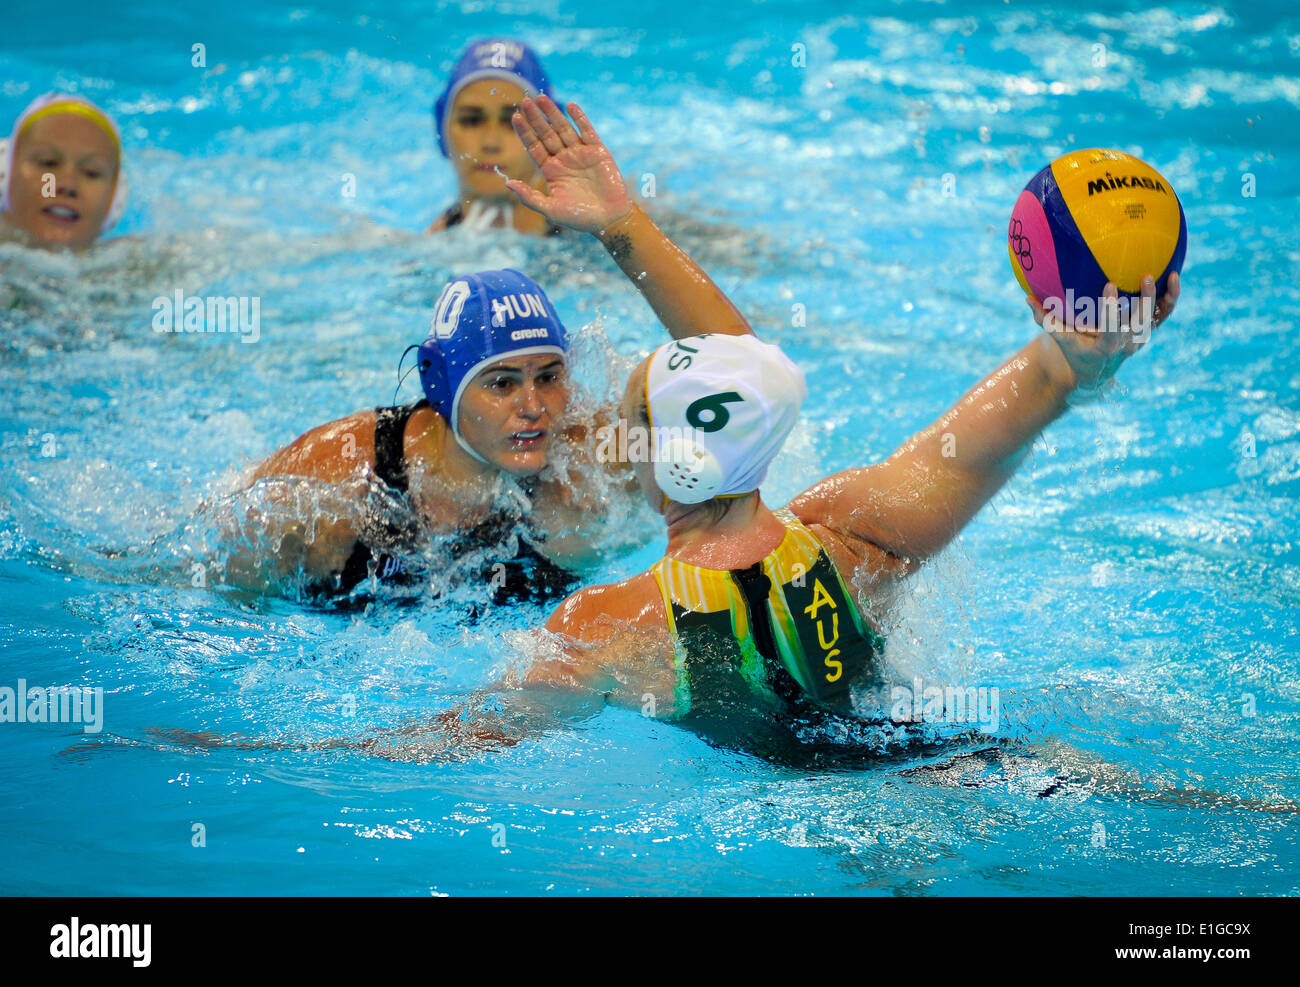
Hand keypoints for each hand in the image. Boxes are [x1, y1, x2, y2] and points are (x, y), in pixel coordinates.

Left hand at [505, 96, 632, 233]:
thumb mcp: (551, 210)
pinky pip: (587, 131)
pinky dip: (579, 118)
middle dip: (536, 118)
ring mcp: (580, 153)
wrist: (609, 220)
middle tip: (525, 101)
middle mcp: (563, 159)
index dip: (525, 132)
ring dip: (553, 113)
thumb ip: (529, 197)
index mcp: (551, 170)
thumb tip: (508, 184)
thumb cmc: (579, 218)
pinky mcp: (598, 151)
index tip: (515, 117)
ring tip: (541, 98)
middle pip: (546, 134)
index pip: (534, 147)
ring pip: (563, 129)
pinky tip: (570, 106)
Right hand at [1029, 272, 1179, 390]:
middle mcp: (1126, 344)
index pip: (1110, 327)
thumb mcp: (1059, 338)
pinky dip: (1170, 299)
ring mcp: (1139, 339)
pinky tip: (1175, 277)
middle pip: (1139, 322)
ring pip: (1155, 319)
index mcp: (1105, 347)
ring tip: (1168, 275)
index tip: (1109, 286)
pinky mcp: (1146, 332)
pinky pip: (1163, 315)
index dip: (1110, 308)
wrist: (1094, 372)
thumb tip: (1027, 297)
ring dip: (1162, 298)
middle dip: (1144, 301)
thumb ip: (1045, 319)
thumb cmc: (1073, 351)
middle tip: (1145, 276)